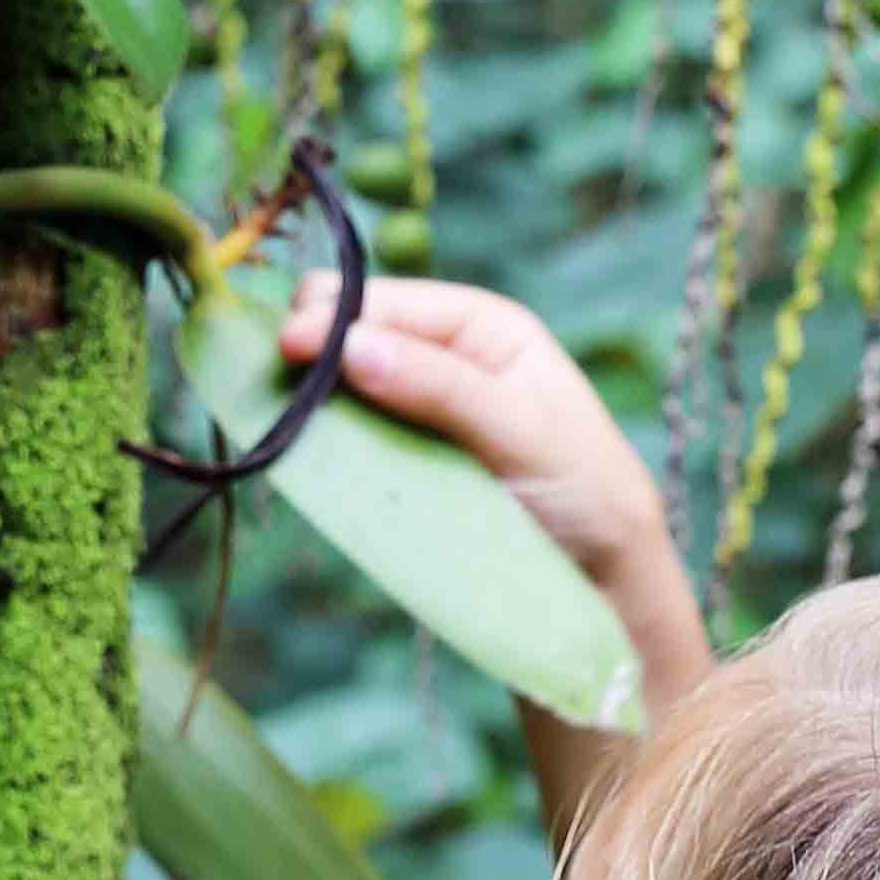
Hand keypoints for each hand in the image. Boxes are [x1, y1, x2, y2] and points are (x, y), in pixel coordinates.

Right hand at [278, 274, 708, 721]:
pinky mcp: (397, 463)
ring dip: (307, 400)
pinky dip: (318, 444)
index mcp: (479, 325)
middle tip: (277, 384)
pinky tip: (302, 452)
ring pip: (333, 388)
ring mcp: (413, 411)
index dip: (332, 317)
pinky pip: (342, 442)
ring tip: (276, 415)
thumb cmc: (584, 492)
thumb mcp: (521, 431)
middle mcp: (440, 356)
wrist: (602, 580)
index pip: (383, 299)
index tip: (287, 348)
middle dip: (312, 352)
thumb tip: (351, 346)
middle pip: (347, 334)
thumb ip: (441, 387)